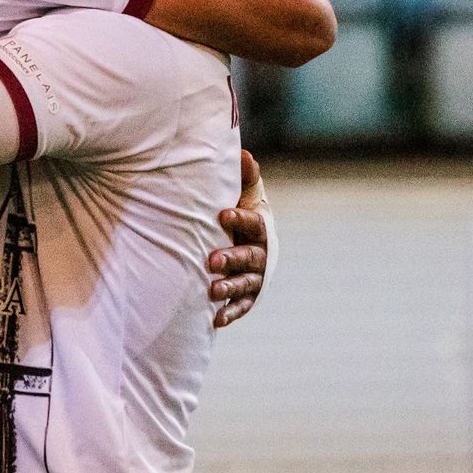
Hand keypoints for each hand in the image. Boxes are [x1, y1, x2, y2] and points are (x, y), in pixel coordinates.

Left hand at [209, 150, 271, 327]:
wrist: (246, 238)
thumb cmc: (240, 210)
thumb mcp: (245, 193)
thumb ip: (245, 176)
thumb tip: (243, 153)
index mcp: (261, 227)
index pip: (255, 223)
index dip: (240, 219)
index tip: (222, 214)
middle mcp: (261, 253)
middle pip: (250, 257)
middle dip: (232, 258)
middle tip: (212, 259)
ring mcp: (255, 276)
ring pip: (246, 284)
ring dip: (230, 288)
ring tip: (212, 290)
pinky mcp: (247, 294)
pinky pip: (242, 306)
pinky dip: (231, 313)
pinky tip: (216, 319)